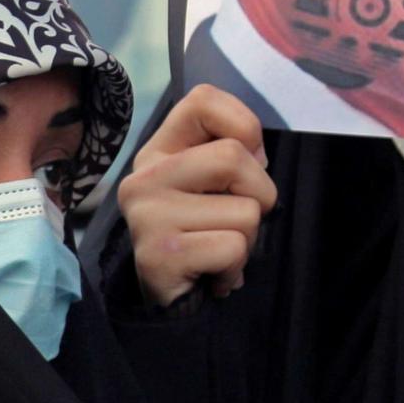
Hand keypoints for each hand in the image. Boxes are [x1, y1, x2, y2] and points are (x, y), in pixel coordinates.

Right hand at [118, 85, 277, 306]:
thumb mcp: (210, 185)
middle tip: (236, 219)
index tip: (247, 159)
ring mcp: (147, 215)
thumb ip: (230, 154)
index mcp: (159, 150)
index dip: (243, 124)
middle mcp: (144, 176)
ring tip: (217, 250)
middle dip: (259, 194)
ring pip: (245, 211)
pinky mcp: (158, 254)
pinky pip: (233, 248)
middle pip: (234, 156)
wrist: (169, 303)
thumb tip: (257, 153)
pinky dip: (235, 268)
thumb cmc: (200, 235)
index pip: (203, 99)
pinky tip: (212, 274)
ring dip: (247, 239)